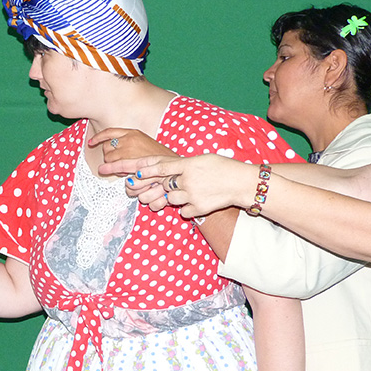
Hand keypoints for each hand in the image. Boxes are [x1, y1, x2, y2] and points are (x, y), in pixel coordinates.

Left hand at [89, 127, 176, 168]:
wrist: (171, 164)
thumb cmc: (158, 157)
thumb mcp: (144, 143)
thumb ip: (129, 143)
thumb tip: (115, 148)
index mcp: (132, 132)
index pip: (109, 132)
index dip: (98, 138)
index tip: (91, 143)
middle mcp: (129, 139)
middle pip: (107, 147)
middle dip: (109, 156)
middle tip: (119, 163)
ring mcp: (129, 150)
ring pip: (109, 158)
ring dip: (113, 165)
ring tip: (125, 169)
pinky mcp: (130, 161)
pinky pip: (115, 166)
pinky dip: (117, 171)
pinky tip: (122, 173)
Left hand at [101, 154, 254, 217]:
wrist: (241, 183)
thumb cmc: (221, 168)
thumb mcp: (200, 160)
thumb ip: (180, 165)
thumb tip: (159, 167)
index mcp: (187, 164)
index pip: (159, 167)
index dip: (143, 169)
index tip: (129, 172)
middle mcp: (187, 179)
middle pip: (161, 185)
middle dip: (151, 186)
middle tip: (141, 185)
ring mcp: (192, 195)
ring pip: (170, 199)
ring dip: (172, 197)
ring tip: (189, 192)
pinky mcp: (198, 208)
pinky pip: (183, 211)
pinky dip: (186, 208)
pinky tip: (198, 201)